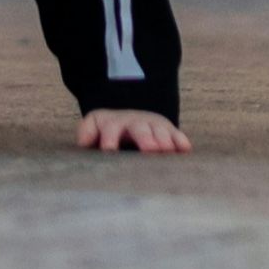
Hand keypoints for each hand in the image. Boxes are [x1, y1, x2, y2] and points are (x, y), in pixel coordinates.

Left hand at [77, 109, 191, 153]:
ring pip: (160, 131)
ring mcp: (153, 125)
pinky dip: (181, 142)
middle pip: (140, 129)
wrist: (130, 116)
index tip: (109, 150)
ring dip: (165, 141)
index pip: (111, 128)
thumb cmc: (108, 130)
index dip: (110, 138)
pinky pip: (176, 135)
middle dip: (145, 139)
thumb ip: (86, 133)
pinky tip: (186, 150)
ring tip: (168, 151)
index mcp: (114, 123)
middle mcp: (135, 122)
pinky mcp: (168, 131)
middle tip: (150, 149)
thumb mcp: (94, 126)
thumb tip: (82, 143)